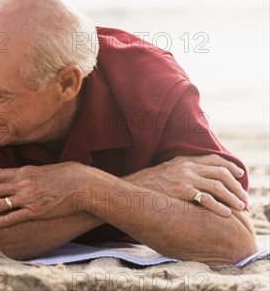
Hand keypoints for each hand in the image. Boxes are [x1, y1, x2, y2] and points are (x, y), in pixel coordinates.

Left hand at [0, 162, 90, 227]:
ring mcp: (29, 198)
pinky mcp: (36, 211)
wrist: (82, 184)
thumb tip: (21, 174)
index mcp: (24, 172)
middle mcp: (23, 184)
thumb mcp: (44, 169)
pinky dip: (1, 220)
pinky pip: (15, 217)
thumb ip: (30, 173)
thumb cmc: (66, 175)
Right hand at [124, 155, 247, 216]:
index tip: (240, 174)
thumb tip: (198, 177)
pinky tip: (225, 213)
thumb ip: (182, 170)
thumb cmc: (147, 184)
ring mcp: (183, 179)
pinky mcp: (180, 192)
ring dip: (232, 197)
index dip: (230, 166)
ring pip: (217, 186)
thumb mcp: (166, 170)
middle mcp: (186, 167)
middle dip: (236, 186)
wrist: (130, 190)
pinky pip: (206, 199)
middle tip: (243, 197)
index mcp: (183, 160)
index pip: (213, 159)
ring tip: (240, 207)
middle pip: (220, 173)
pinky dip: (218, 206)